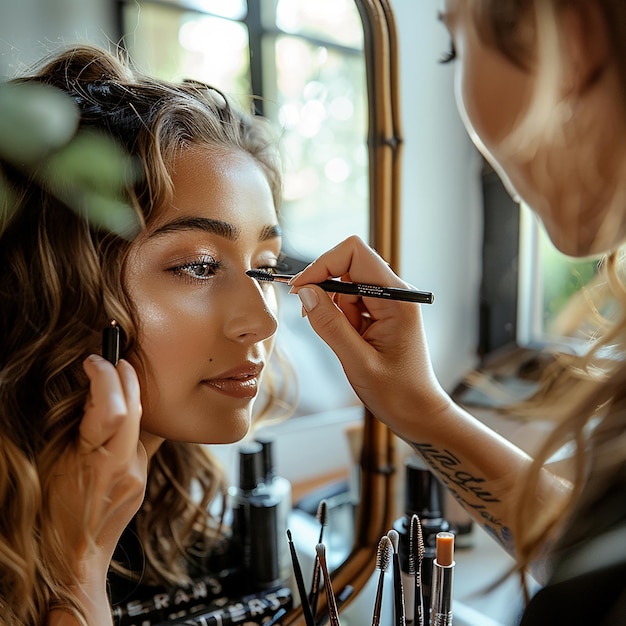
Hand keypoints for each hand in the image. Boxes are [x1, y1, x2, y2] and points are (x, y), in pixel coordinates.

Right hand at [47, 355, 146, 621]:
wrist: (72, 558)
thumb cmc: (50, 513)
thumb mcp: (51, 465)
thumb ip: (76, 429)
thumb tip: (91, 391)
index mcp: (96, 463)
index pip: (113, 409)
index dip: (105, 377)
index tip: (94, 360)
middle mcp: (125, 467)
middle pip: (136, 409)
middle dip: (126, 376)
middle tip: (113, 358)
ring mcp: (138, 474)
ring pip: (143, 422)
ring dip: (132, 395)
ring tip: (117, 376)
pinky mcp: (143, 479)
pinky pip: (144, 440)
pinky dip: (134, 421)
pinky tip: (124, 412)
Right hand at [290, 235, 450, 439]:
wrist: (418, 414)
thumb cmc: (397, 394)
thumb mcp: (357, 362)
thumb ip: (330, 325)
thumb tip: (305, 293)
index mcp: (397, 299)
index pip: (354, 253)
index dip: (322, 265)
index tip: (300, 290)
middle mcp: (395, 294)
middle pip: (348, 266)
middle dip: (324, 289)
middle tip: (312, 319)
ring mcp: (388, 304)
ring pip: (345, 286)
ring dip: (333, 309)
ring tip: (343, 343)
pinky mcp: (381, 315)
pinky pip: (350, 303)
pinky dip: (339, 318)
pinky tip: (347, 342)